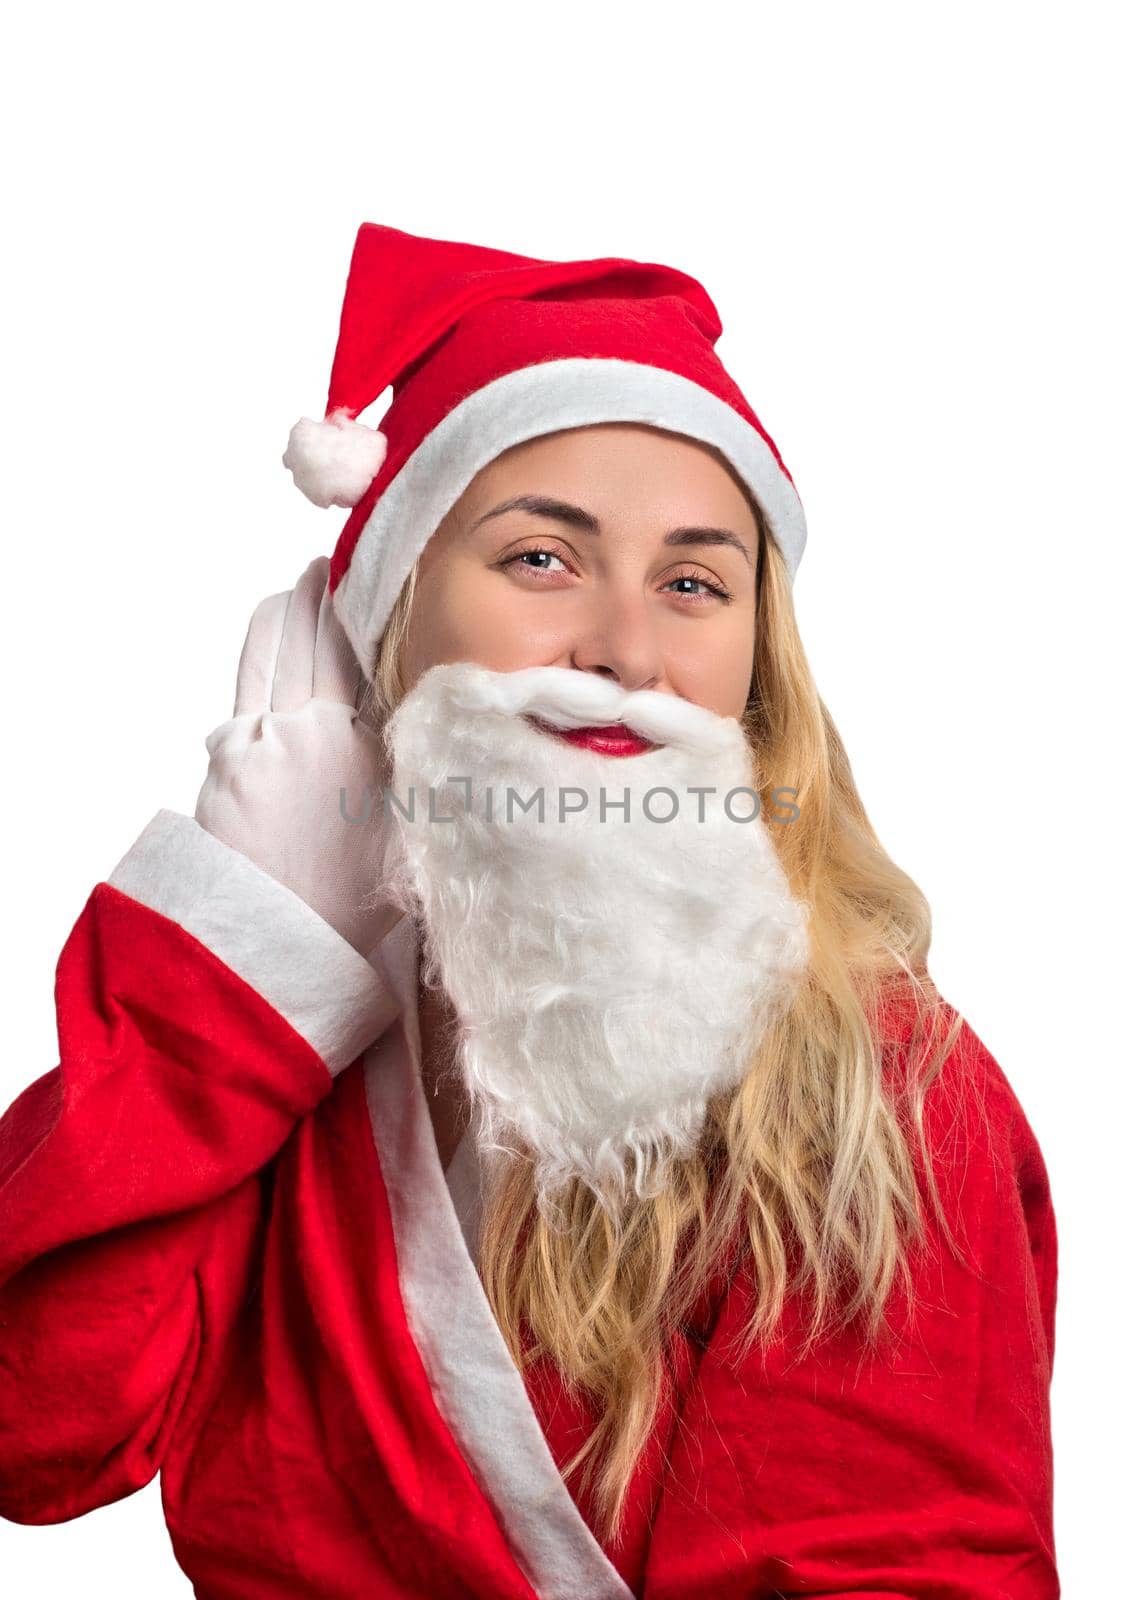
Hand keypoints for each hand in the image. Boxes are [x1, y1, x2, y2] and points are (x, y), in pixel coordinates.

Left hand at [194, 555, 402, 959]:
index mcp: (371, 750)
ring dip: (298, 603)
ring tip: (314, 577)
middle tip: (354, 557)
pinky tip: (278, 615)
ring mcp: (265, 734)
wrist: (279, 943)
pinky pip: (252, 672)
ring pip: (282, 643)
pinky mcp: (229, 747)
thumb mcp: (411, 832)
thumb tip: (460, 727)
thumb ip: (426, 771)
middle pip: (327, 637)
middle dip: (338, 591)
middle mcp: (317, 731)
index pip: (380, 659)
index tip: (398, 580)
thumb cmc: (352, 899)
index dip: (387, 613)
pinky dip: (267, 636)